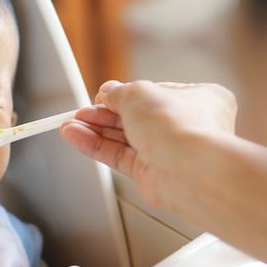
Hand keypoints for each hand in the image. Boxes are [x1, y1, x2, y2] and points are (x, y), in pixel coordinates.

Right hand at [61, 80, 236, 211]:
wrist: (189, 169)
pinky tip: (77, 137)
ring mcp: (168, 152)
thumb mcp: (140, 93)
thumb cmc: (181, 126)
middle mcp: (184, 126)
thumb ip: (119, 93)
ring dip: (95, 131)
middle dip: (103, 115)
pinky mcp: (152, 174)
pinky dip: (97, 147)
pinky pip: (119, 157)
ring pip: (124, 138)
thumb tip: (108, 93)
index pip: (153, 94)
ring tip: (69, 126)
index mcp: (197, 98)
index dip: (124, 95)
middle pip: (135, 118)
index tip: (100, 96)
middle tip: (79, 113)